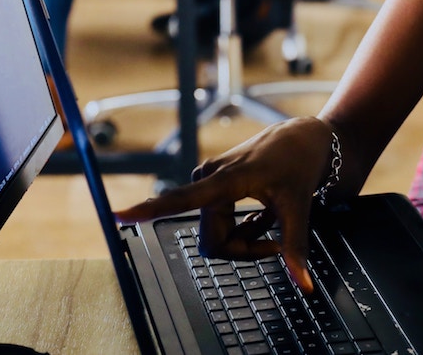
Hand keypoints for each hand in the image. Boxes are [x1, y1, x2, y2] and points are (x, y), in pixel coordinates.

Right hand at [113, 117, 336, 291]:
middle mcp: (209, 178)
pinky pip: (220, 224)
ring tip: (270, 218)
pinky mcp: (213, 184)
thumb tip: (304, 285)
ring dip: (246, 238)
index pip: (182, 199)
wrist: (303, 137)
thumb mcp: (299, 206)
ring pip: (217, 236)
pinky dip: (244, 228)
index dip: (150, 209)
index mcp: (225, 180)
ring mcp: (210, 181)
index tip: (119, 215)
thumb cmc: (299, 163)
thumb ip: (295, 247)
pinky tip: (262, 213)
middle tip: (274, 242)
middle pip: (213, 240)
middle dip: (243, 249)